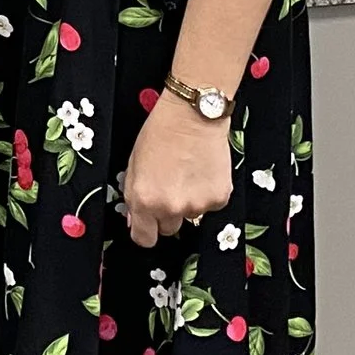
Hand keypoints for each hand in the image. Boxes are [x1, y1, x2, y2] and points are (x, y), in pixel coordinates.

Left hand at [121, 94, 234, 245]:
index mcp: (144, 201)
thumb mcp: (134, 164)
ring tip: (187, 172)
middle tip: (169, 186)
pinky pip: (210, 206)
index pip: (144, 239)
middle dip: (167, 214)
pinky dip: (207, 193)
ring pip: (190, 216)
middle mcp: (170, 208)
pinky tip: (202, 171)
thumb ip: (135, 196)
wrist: (193, 115)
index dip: (145, 231)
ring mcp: (197, 206)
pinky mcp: (219, 199)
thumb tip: (137, 220)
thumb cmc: (160, 133)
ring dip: (188, 202)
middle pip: (169, 229)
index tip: (148, 224)